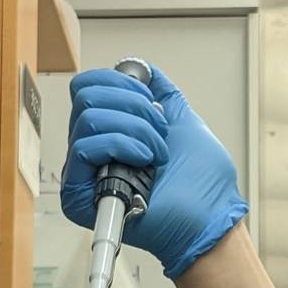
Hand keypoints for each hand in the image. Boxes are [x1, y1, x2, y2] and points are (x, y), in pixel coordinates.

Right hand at [61, 65, 248, 278]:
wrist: (208, 218)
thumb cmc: (202, 185)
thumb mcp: (184, 121)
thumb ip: (161, 92)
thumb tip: (142, 69)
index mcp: (109, 130)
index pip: (88, 85)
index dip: (120, 82)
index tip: (151, 102)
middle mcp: (92, 148)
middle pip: (85, 94)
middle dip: (133, 106)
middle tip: (159, 131)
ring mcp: (85, 170)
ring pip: (88, 118)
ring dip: (135, 130)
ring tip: (157, 152)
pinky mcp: (79, 194)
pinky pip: (86, 147)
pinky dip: (122, 145)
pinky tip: (144, 161)